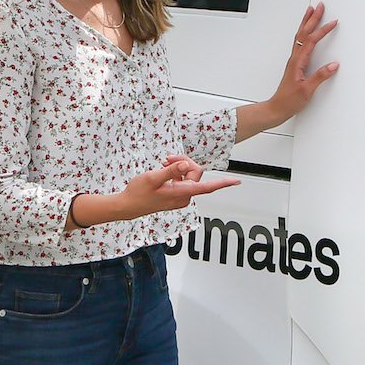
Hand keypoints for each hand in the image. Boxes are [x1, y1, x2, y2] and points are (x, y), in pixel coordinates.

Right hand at [102, 155, 235, 223]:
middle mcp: (184, 197)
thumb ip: (170, 171)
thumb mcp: (152, 178)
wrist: (128, 206)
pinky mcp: (175, 196)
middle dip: (184, 162)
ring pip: (188, 175)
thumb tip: (185, 166)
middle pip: (195, 173)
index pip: (207, 187)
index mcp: (181, 193)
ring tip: (164, 163)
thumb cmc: (138, 193)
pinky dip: (175, 173)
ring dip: (178, 166)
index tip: (237, 181)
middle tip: (168, 158)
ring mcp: (180, 197)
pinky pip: (182, 180)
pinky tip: (164, 169)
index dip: (223, 183)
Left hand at [266, 2, 338, 123]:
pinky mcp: (295, 64)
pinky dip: (304, 32)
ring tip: (311, 11)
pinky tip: (306, 32)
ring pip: (300, 35)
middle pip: (304, 33)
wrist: (277, 108)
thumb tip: (333, 65)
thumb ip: (320, 77)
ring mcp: (294, 60)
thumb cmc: (289, 100)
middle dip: (312, 18)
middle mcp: (295, 58)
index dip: (322, 30)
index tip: (332, 22)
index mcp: (298, 62)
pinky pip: (299, 42)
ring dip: (306, 22)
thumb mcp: (307, 90)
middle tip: (319, 6)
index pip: (311, 41)